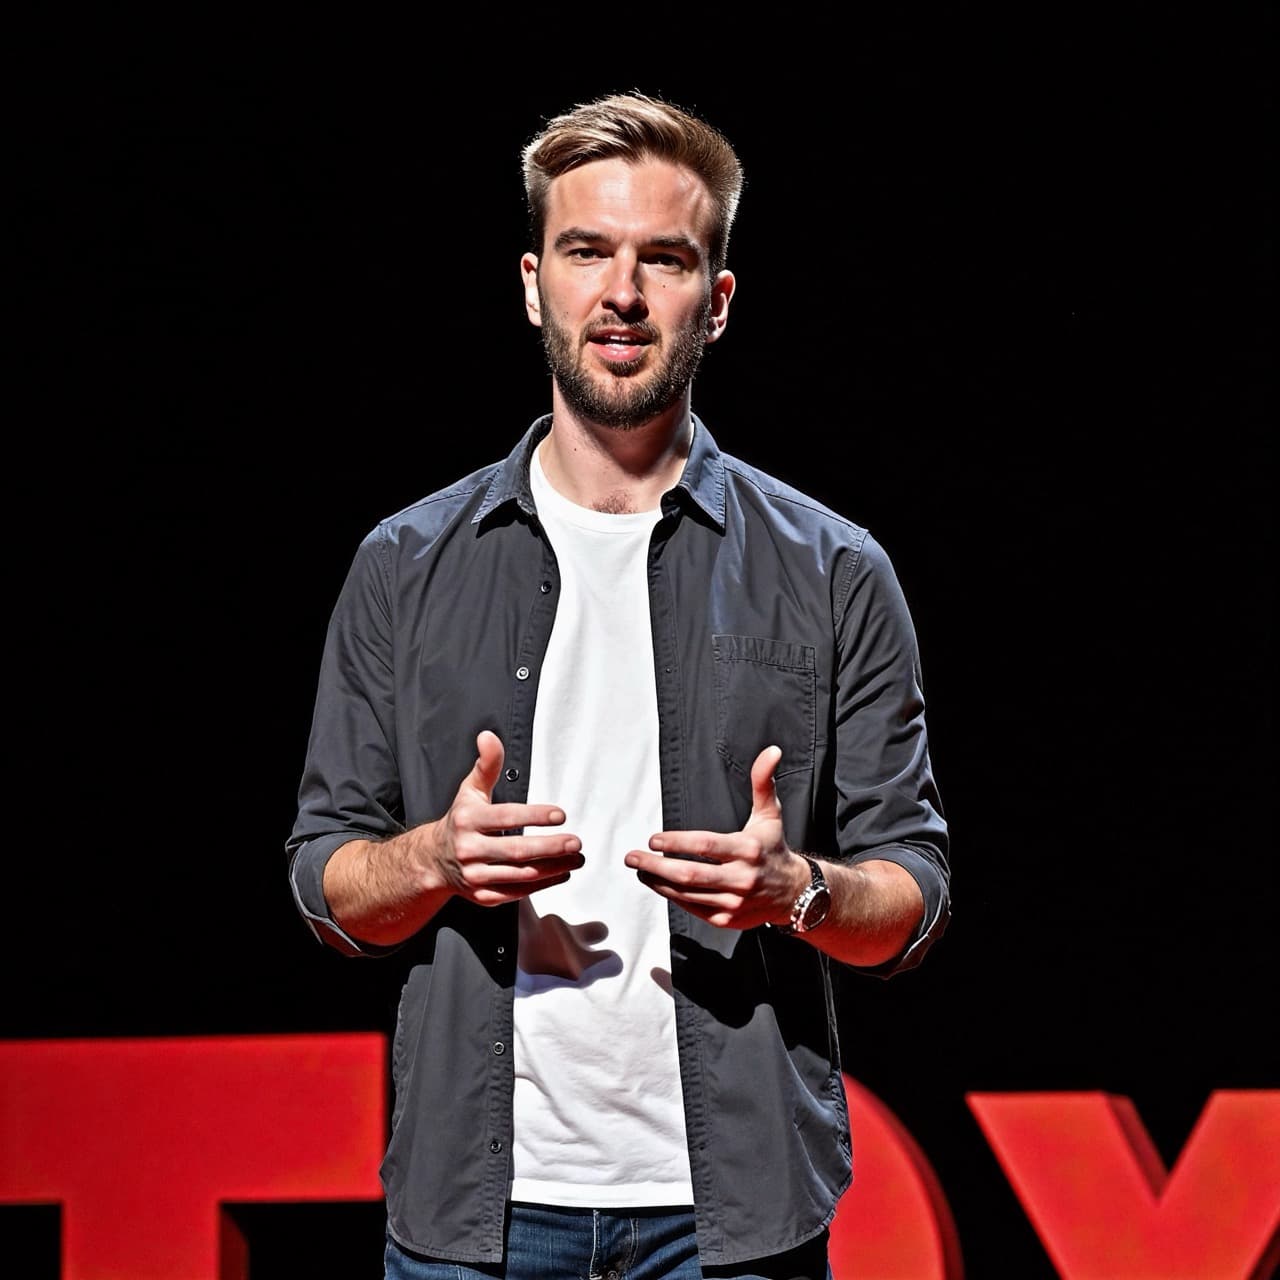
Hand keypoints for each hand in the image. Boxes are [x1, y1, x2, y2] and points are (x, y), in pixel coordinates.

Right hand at [420, 730, 582, 906]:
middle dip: (550, 847)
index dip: (534, 816)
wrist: (432, 861)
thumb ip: (486, 765)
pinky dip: (543, 885)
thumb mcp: (470, 790)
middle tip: (576, 842)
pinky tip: (562, 873)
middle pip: (516, 850)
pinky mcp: (483, 896)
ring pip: (520, 874)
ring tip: (577, 858)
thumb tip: (488, 736)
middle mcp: (469, 849)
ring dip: (553, 867)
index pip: (506, 817)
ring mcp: (475, 876)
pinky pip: (517, 892)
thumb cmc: (460, 820)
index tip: (560, 815)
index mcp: (468, 820)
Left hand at [624, 744, 809, 928]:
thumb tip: (771, 751)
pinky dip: (672, 897)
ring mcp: (734, 902)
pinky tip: (659, 884)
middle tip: (632, 857)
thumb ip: (763, 782)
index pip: (706, 845)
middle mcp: (741, 878)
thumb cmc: (773, 848)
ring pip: (687, 894)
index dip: (677, 843)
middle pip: (691, 874)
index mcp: (748, 849)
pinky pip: (692, 909)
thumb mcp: (770, 814)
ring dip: (659, 883)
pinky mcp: (727, 919)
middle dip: (656, 866)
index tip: (653, 840)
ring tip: (640, 869)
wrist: (794, 893)